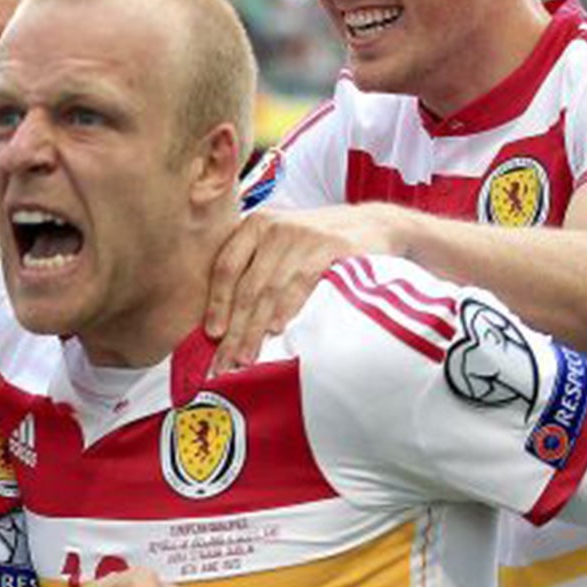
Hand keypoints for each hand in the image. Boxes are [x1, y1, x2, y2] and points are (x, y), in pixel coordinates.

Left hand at [204, 205, 401, 372]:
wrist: (375, 224)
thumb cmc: (319, 244)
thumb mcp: (282, 244)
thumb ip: (255, 270)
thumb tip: (224, 323)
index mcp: (255, 226)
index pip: (226, 267)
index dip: (217, 303)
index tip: (211, 335)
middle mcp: (274, 227)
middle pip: (247, 286)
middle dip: (234, 329)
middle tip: (224, 361)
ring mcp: (302, 235)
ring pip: (270, 290)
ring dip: (255, 329)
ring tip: (246, 358)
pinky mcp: (330, 247)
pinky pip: (301, 283)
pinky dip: (287, 309)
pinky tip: (276, 331)